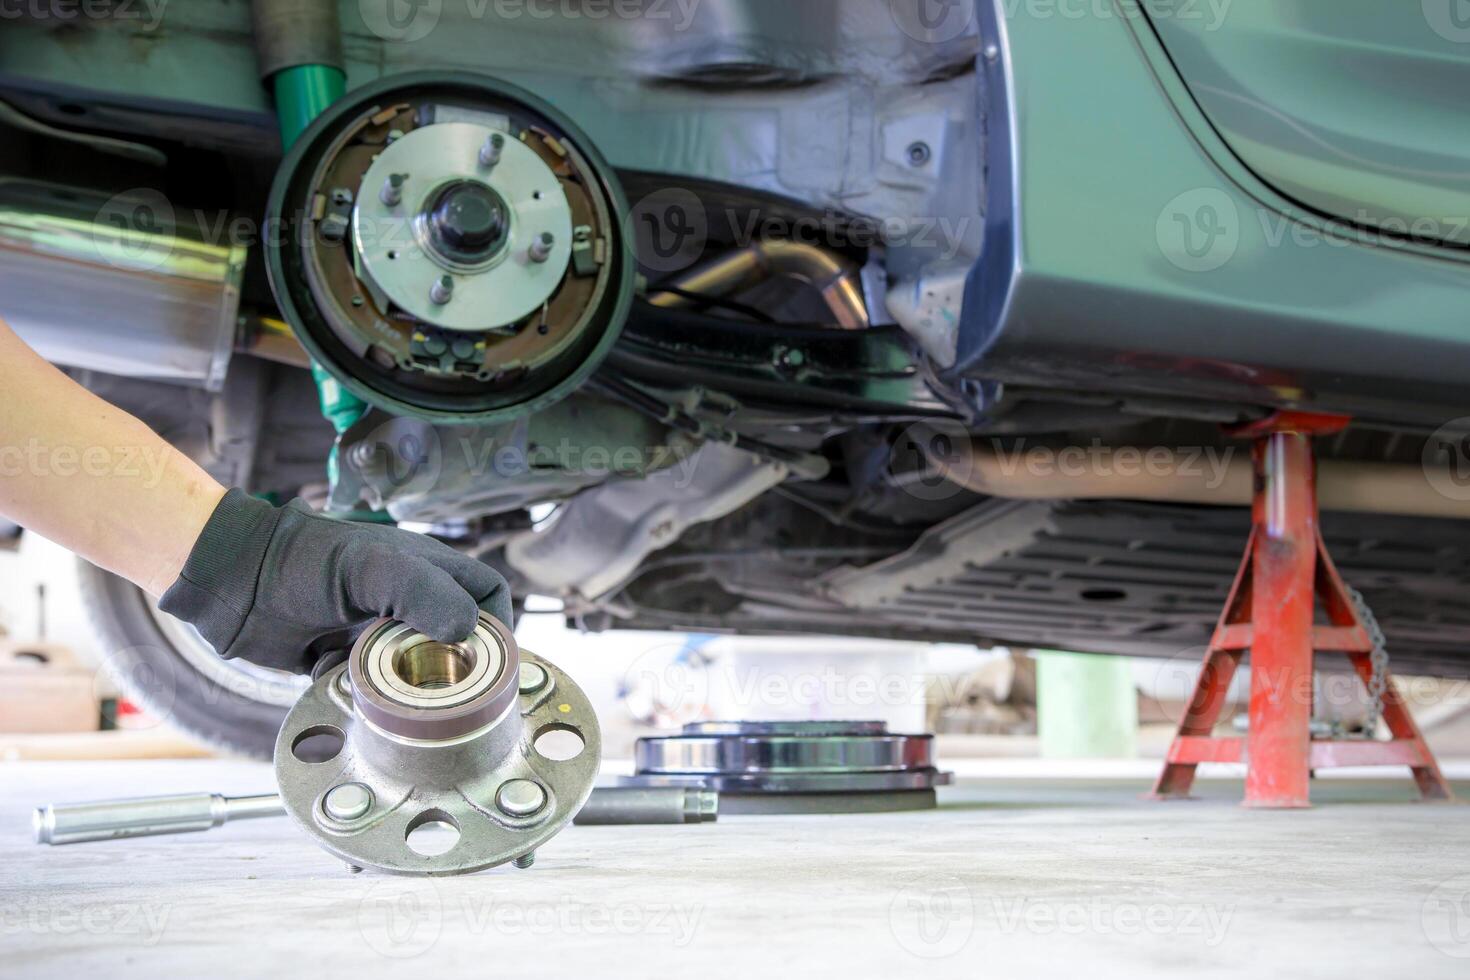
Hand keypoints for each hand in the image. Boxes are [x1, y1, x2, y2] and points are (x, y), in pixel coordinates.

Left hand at [159, 489, 512, 674]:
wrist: (231, 582)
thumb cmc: (299, 561)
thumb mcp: (371, 567)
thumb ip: (422, 592)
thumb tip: (468, 632)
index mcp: (425, 568)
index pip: (487, 595)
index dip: (495, 627)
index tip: (486, 663)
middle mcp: (407, 599)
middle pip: (457, 639)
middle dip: (453, 668)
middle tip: (442, 691)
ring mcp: (375, 629)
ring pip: (416, 668)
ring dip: (407, 686)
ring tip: (389, 692)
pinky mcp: (344, 656)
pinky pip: (375, 686)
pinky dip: (368, 695)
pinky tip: (349, 689)